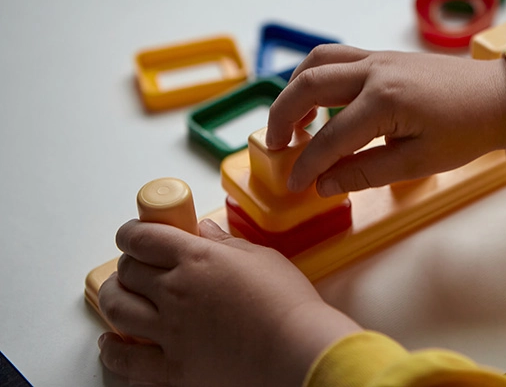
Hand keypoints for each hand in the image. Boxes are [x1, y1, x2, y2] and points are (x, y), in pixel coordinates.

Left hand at [97, 219, 360, 386]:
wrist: (298, 352)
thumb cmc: (288, 305)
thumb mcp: (262, 259)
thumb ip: (227, 244)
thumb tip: (204, 231)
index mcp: (197, 258)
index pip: (144, 238)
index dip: (130, 233)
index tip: (131, 235)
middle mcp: (175, 291)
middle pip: (128, 271)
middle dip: (127, 264)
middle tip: (135, 266)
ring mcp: (170, 332)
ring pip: (117, 308)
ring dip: (113, 297)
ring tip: (118, 295)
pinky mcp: (172, 370)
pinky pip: (126, 361)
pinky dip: (112, 350)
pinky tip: (112, 344)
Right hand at [266, 44, 505, 196]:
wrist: (500, 96)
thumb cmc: (466, 131)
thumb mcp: (418, 162)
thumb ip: (365, 172)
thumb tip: (323, 184)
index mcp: (384, 102)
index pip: (330, 138)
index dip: (306, 165)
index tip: (293, 185)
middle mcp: (374, 71)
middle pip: (309, 86)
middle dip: (281, 117)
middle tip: (274, 147)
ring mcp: (377, 58)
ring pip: (317, 62)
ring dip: (294, 89)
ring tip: (291, 122)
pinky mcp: (383, 56)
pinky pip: (336, 57)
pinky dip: (315, 76)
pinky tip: (318, 99)